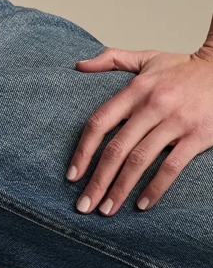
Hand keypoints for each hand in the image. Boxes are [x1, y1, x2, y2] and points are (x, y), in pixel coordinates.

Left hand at [67, 44, 212, 214]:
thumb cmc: (182, 67)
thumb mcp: (145, 57)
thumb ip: (111, 59)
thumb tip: (78, 66)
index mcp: (135, 90)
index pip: (100, 122)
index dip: (83, 150)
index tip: (71, 175)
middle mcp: (151, 106)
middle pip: (116, 148)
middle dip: (97, 180)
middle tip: (83, 205)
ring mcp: (174, 122)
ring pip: (140, 161)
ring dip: (120, 188)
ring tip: (106, 210)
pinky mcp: (196, 137)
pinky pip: (172, 167)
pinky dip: (155, 187)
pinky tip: (142, 204)